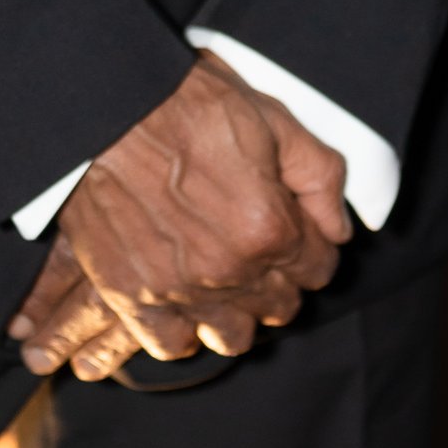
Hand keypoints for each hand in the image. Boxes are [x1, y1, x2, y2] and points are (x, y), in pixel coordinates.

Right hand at [9, 57, 351, 381]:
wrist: (108, 104)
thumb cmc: (189, 104)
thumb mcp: (274, 121)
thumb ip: (320, 178)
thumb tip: (339, 229)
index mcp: (270, 228)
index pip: (319, 270)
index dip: (312, 248)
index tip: (296, 233)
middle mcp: (229, 270)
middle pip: (279, 306)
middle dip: (279, 279)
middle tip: (258, 249)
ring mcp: (178, 288)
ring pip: (231, 335)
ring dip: (236, 311)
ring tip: (223, 279)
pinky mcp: (130, 293)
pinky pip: (169, 344)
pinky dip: (182, 330)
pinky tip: (184, 302)